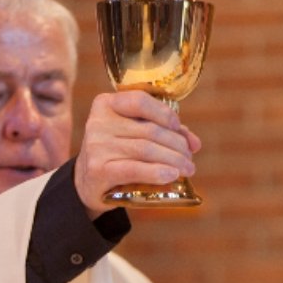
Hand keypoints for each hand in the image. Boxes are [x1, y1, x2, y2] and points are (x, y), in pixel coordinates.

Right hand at [73, 91, 201, 217]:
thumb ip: (164, 131)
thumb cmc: (118, 153)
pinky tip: (172, 175)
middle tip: (189, 158)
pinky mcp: (98, 170)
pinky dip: (157, 172)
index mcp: (106, 104)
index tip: (178, 127)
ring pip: (146, 150)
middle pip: (149, 130)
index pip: (140, 101)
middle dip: (177, 145)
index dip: (165, 114)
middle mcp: (98, 123)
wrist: (88, 182)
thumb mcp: (135, 135)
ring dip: (174, 160)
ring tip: (188, 169)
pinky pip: (135, 169)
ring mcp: (96, 147)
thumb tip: (194, 143)